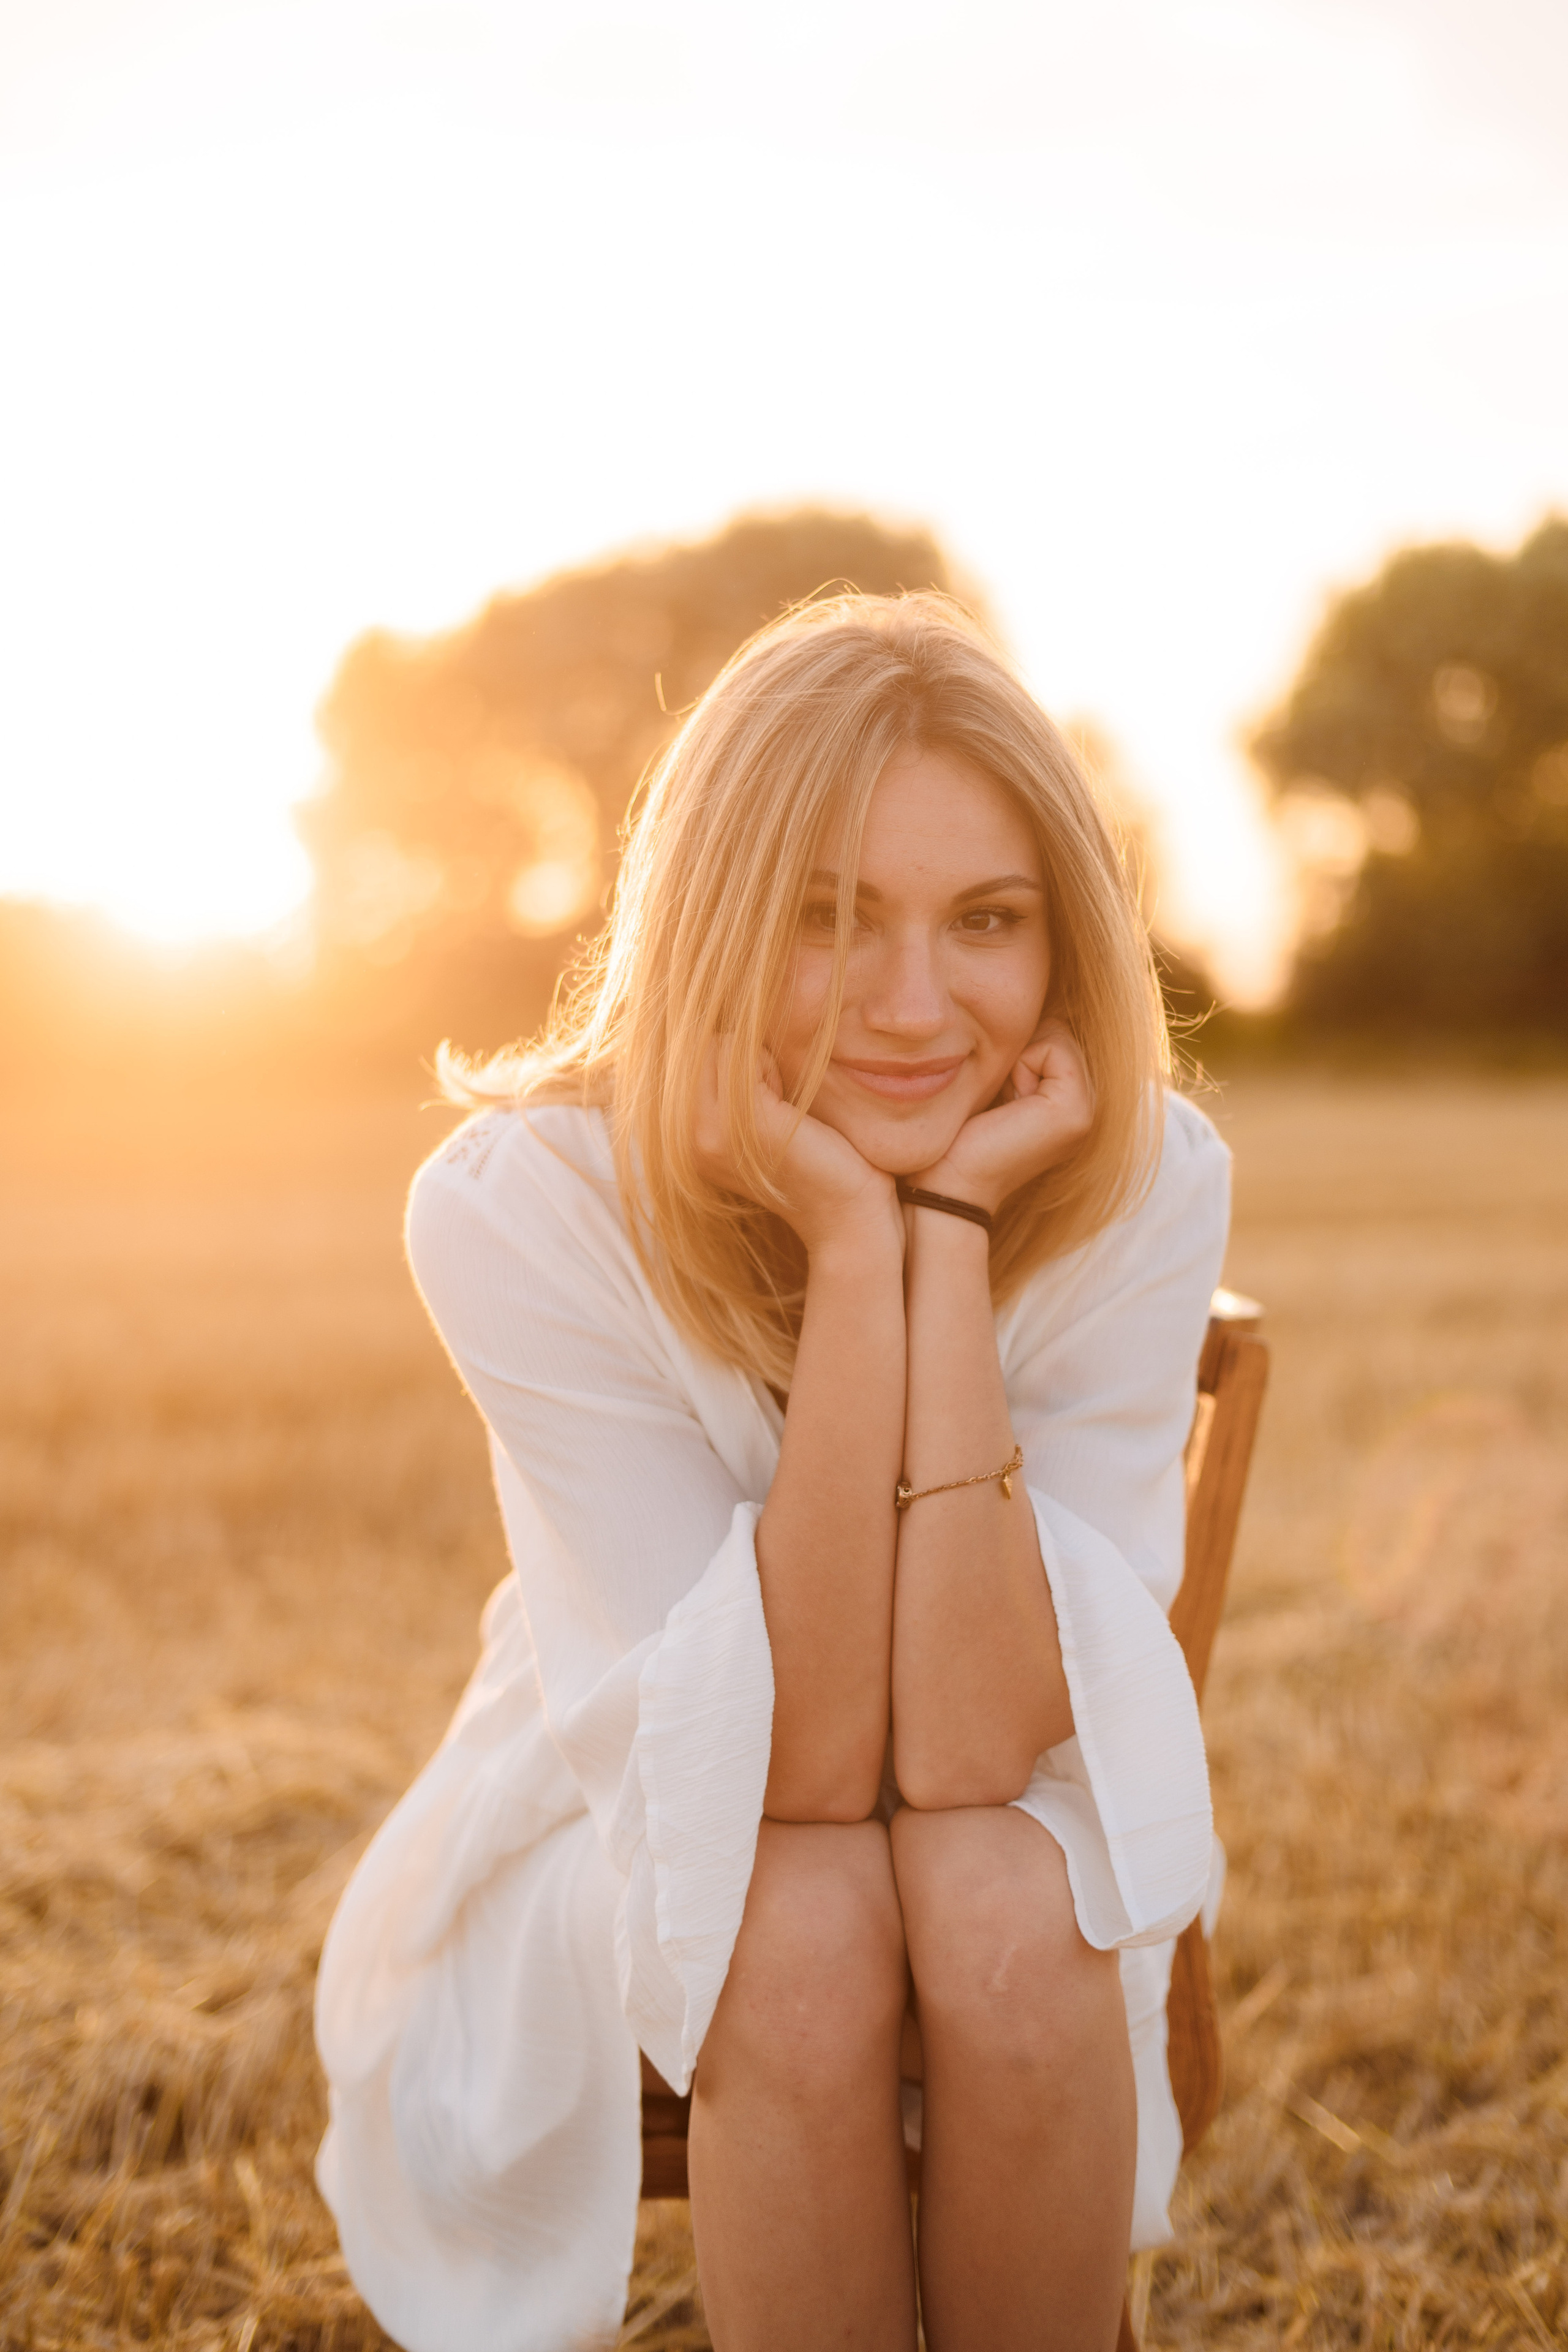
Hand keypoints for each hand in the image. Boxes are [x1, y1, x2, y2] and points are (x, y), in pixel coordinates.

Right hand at [693, 1037, 902, 1259]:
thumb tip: (712, 1018)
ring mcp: (707, 1133)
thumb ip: (727, 1081)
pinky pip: (743, 1055)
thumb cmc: (814, 1157)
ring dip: (758, 1061)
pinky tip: (791, 1111)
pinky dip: (772, 1068)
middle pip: (698, 1043)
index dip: (731, 1058)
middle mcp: (683, 1138)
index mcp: (682, 1137)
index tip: (766, 1100)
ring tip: (782, 1108)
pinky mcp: (742, 1124)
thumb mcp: (759, 1116)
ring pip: (718, 1044)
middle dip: (741, 1055)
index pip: (687, 1050)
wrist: (846, 1214)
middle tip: (776, 1102)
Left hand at [913, 1019, 1093, 1216]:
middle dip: (1016, 1050)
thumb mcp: (991, 1082)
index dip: (1013, 1048)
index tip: (994, 1094)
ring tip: (1001, 1104)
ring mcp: (1088, 1109)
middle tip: (996, 1099)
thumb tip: (1020, 1000)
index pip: (1050, 1030)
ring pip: (1052, 1032)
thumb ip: (1016, 1051)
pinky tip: (1006, 1105)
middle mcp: (1089, 1104)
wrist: (946, 1187)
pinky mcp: (1077, 1111)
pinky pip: (1051, 1045)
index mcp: (1071, 1099)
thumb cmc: (955, 1137)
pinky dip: (1020, 1064)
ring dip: (1015, 1058)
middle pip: (1054, 1027)